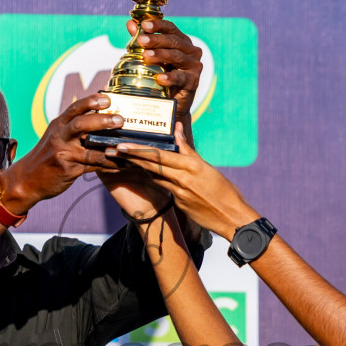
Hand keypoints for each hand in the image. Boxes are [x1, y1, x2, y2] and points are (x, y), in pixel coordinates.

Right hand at [0, 92, 122, 212]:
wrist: (27, 180)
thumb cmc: (47, 155)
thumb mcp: (56, 136)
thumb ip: (73, 126)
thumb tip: (99, 112)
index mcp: (58, 125)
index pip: (75, 108)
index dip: (91, 101)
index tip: (108, 98)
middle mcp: (60, 137)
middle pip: (81, 124)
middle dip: (102, 121)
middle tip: (121, 120)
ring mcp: (64, 154)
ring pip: (90, 150)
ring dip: (111, 149)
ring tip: (127, 147)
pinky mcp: (69, 170)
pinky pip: (93, 167)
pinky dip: (109, 166)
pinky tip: (122, 165)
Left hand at [109, 126, 257, 237]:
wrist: (232, 217)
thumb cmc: (224, 190)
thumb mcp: (206, 167)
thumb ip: (188, 150)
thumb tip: (177, 128)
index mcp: (191, 166)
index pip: (160, 155)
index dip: (140, 150)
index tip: (123, 145)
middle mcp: (182, 178)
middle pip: (151, 165)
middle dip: (131, 158)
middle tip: (112, 151)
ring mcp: (179, 192)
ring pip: (153, 177)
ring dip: (136, 168)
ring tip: (120, 160)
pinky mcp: (179, 203)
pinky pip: (161, 188)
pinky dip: (149, 180)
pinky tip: (139, 175)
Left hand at [128, 17, 202, 114]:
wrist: (172, 103)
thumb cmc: (162, 75)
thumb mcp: (152, 56)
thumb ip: (143, 40)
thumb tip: (130, 24)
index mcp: (182, 41)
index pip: (171, 28)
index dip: (158, 25)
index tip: (144, 25)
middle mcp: (191, 51)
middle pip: (174, 41)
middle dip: (156, 40)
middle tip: (140, 40)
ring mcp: (194, 66)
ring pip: (177, 57)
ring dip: (160, 55)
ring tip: (146, 55)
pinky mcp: (193, 82)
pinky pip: (181, 78)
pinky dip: (170, 78)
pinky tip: (159, 78)